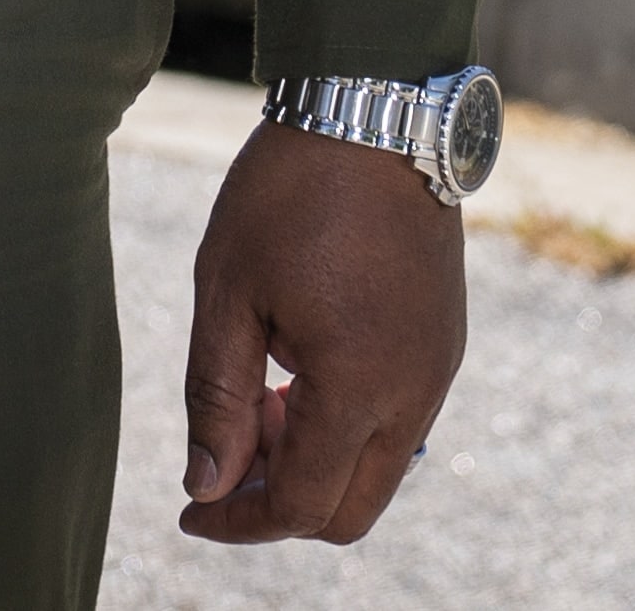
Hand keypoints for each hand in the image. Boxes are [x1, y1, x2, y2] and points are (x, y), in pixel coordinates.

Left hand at [176, 120, 464, 544]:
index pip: (303, 505)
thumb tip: (207, 485)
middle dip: (280, 504)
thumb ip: (217, 398)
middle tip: (220, 462)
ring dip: (313, 462)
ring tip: (253, 401)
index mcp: (360, 388)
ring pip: (377, 469)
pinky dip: (344, 425)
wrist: (373, 112)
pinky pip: (397, 422)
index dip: (240, 521)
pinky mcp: (444, 344)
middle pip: (350, 509)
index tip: (190, 511)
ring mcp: (438, 370)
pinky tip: (294, 374)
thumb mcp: (227, 292)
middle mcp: (415, 394)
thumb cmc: (288, 193)